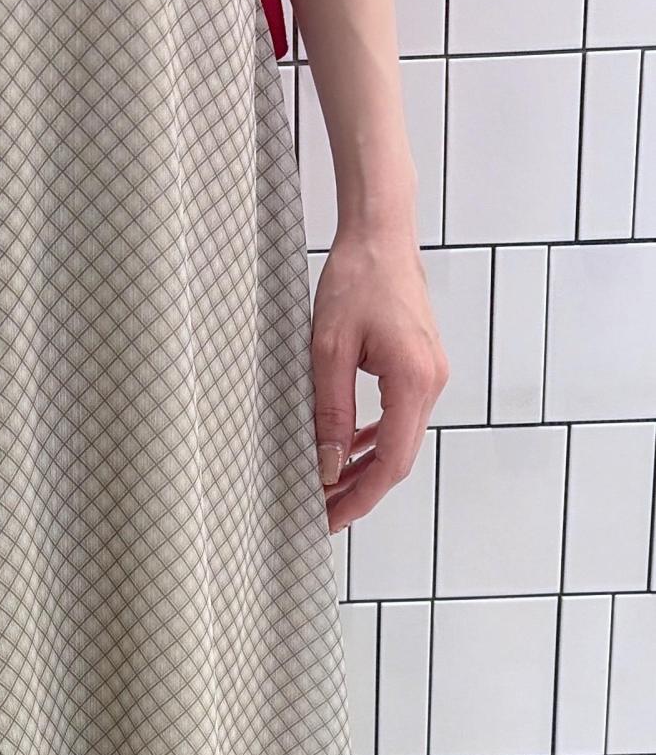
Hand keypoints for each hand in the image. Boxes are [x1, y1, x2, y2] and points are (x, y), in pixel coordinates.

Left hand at [310, 224, 448, 531]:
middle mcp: (431, 382)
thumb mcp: (328, 350)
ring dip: (367, 469)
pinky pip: (400, 418)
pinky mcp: (421, 367)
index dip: (360, 499)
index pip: (390, 462)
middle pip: (399, 459)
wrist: (381, 234)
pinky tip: (349, 450)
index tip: (331, 520)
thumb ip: (331, 413)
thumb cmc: (356, 279)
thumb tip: (329, 466)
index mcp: (413, 381)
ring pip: (400, 442)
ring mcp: (431, 375)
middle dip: (361, 491)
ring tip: (330, 490)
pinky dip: (375, 441)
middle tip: (323, 514)